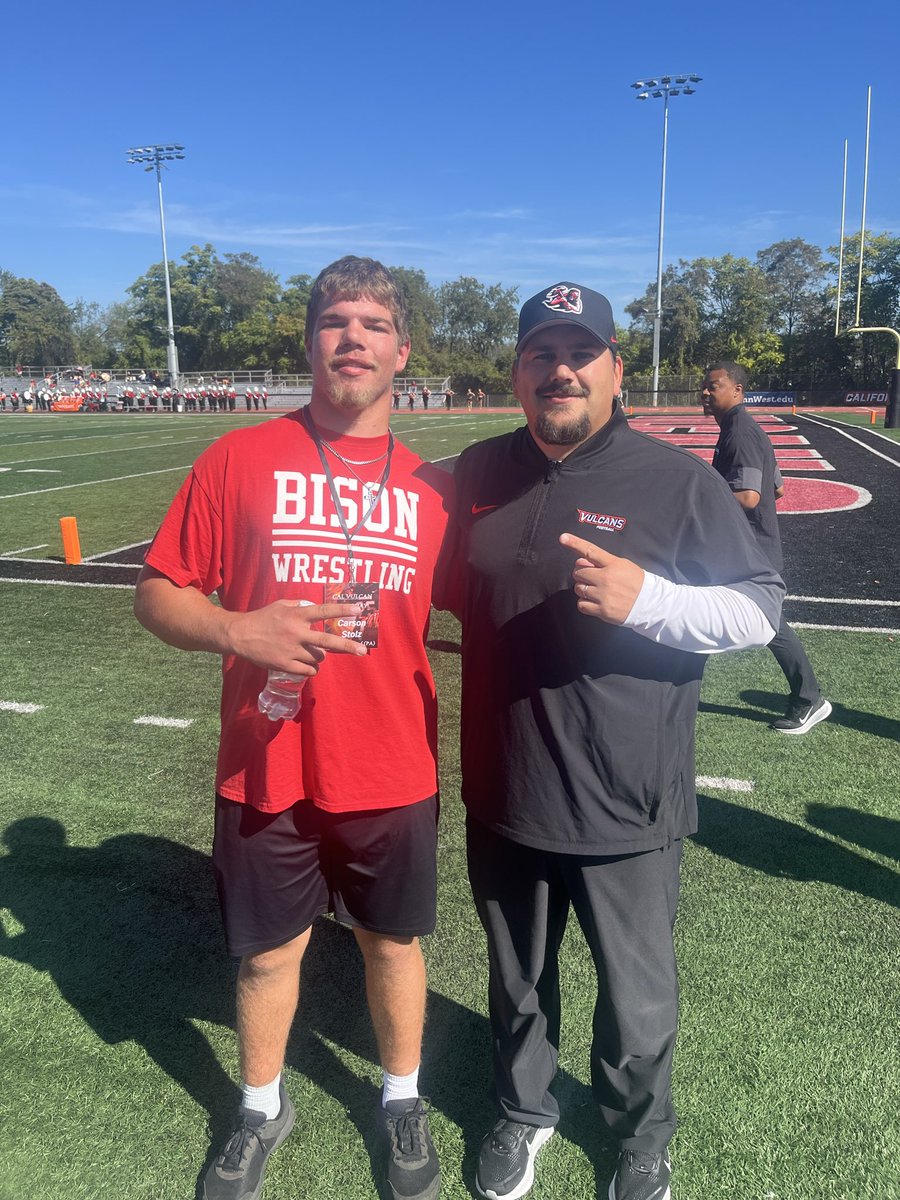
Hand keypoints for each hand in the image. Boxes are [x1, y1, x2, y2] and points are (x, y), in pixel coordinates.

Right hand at [228, 600, 367, 674]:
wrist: (240, 635)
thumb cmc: (262, 618)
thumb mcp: (280, 605)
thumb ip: (299, 605)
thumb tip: (313, 606)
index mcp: (296, 615)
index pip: (323, 611)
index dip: (341, 610)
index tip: (357, 610)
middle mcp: (297, 632)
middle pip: (328, 641)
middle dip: (347, 646)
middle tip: (362, 651)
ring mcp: (291, 650)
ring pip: (319, 658)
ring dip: (319, 657)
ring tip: (310, 653)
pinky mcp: (285, 664)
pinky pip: (308, 670)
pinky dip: (311, 668)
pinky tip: (306, 664)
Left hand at [559, 533, 644, 624]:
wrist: (650, 603)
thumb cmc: (637, 582)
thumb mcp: (623, 565)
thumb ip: (603, 562)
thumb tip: (581, 560)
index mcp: (613, 564)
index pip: (590, 551)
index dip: (575, 543)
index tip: (563, 537)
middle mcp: (606, 578)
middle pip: (579, 572)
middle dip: (582, 574)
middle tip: (591, 577)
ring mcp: (603, 595)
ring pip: (579, 588)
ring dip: (583, 588)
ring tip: (595, 590)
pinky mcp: (602, 610)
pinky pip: (581, 605)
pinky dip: (584, 603)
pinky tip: (594, 601)